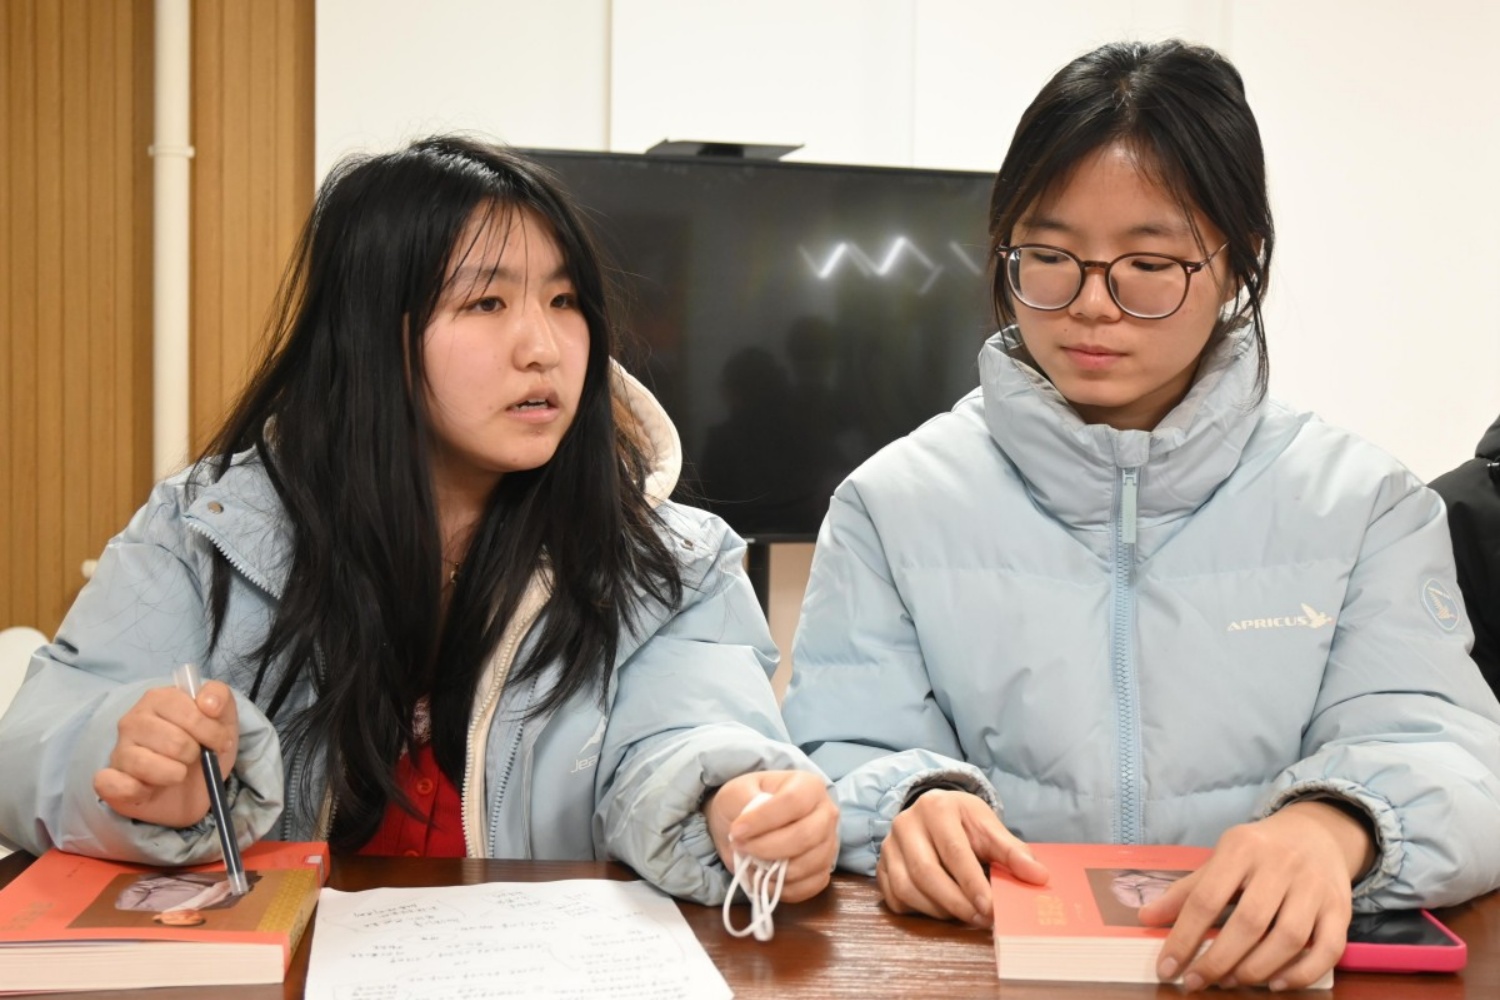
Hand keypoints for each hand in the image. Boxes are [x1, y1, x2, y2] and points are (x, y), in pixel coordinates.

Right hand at [93, 681, 239, 828]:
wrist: (193, 782)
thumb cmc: (204, 742)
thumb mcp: (223, 716)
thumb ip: (219, 696)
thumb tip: (208, 703)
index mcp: (158, 699)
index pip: (189, 713)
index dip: (210, 731)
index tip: (219, 741)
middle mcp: (132, 721)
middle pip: (174, 742)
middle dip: (194, 755)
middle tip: (195, 757)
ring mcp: (118, 749)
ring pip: (147, 765)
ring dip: (174, 775)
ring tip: (178, 772)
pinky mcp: (109, 779)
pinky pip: (118, 786)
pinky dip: (140, 792)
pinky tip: (151, 789)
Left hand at [705, 770, 838, 902]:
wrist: (752, 824)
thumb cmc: (746, 802)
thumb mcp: (737, 791)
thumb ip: (742, 802)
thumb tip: (747, 826)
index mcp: (809, 786)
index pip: (793, 802)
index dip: (763, 820)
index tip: (736, 831)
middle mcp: (827, 813)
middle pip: (805, 836)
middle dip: (767, 848)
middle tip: (740, 847)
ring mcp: (829, 843)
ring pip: (808, 865)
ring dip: (773, 871)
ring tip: (750, 863)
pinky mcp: (823, 870)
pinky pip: (810, 887)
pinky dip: (783, 888)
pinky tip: (763, 878)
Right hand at [877, 788, 1047, 925]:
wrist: (933, 811)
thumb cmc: (964, 821)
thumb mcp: (989, 826)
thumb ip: (1013, 851)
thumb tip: (1039, 877)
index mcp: (936, 808)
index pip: (953, 851)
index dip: (972, 883)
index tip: (991, 908)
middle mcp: (905, 824)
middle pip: (926, 872)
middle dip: (956, 902)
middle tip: (982, 919)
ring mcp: (888, 845)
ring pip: (907, 888)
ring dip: (939, 909)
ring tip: (965, 914)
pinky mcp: (881, 865)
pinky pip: (895, 898)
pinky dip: (919, 910)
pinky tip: (941, 909)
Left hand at [1139, 800, 1374, 990]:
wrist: (1317, 833)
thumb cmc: (1258, 852)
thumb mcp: (1220, 860)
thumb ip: (1185, 891)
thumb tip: (1145, 918)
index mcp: (1241, 848)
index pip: (1206, 898)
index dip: (1183, 938)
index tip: (1167, 969)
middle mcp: (1281, 864)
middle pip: (1249, 923)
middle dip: (1218, 960)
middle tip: (1196, 982)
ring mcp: (1315, 887)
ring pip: (1289, 938)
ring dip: (1257, 969)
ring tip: (1230, 983)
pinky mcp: (1341, 908)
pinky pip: (1328, 949)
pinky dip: (1302, 973)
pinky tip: (1276, 985)